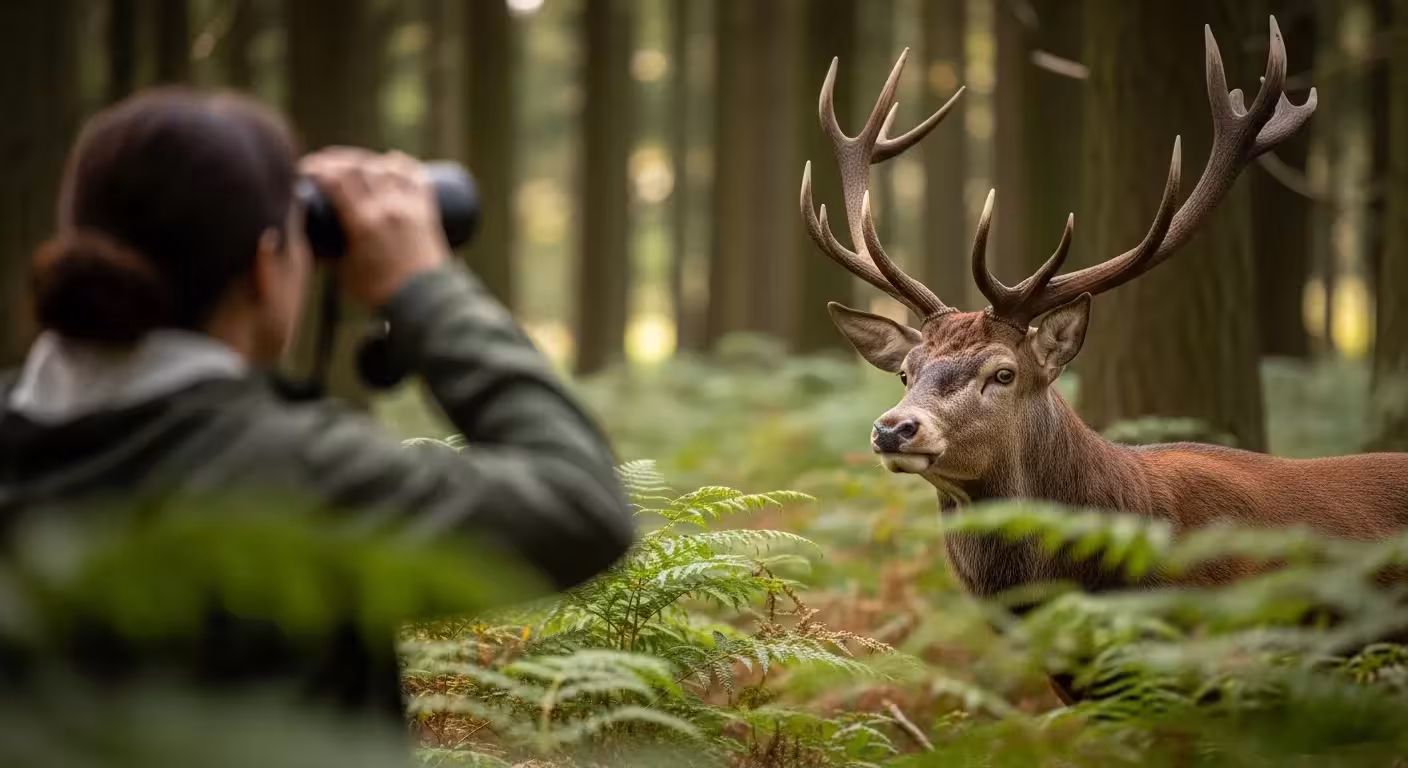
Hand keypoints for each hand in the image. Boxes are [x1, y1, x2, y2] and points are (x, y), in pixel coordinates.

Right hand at [299, 148, 452, 307]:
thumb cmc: (381, 292)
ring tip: (351, 163)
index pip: (336, 181)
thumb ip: (329, 253)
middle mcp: (387, 208)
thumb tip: (311, 242)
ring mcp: (409, 206)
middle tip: (322, 164)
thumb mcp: (345, 272)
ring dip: (364, 159)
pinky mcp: (426, 209)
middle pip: (358, 167)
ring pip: (385, 167)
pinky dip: (400, 165)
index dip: (317, 169)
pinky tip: (389, 160)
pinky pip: (414, 176)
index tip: (304, 169)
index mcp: (363, 223)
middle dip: (334, 159)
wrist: (425, 301)